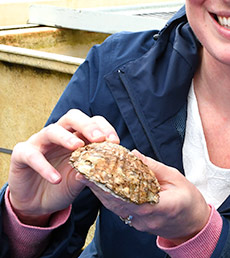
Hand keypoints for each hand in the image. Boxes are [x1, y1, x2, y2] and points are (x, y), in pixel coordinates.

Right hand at [8, 109, 119, 225]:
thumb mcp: (80, 179)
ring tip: (78, 148)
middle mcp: (58, 134)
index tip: (115, 142)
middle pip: (72, 118)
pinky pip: (32, 155)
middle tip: (99, 138)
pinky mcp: (22, 155)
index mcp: (76, 135)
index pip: (92, 122)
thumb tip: (107, 166)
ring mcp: (39, 142)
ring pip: (52, 131)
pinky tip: (55, 178)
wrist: (36, 204)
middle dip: (87, 125)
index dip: (105, 128)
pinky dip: (44, 166)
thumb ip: (92, 171)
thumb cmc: (61, 185)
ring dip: (66, 138)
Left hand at [84, 152, 210, 243]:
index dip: (114, 186)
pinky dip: (107, 198)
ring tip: (86, 176)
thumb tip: (133, 155)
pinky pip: (119, 210)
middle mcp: (147, 218)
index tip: (100, 174)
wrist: (193, 224)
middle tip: (84, 172)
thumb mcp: (176, 177)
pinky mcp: (136, 223)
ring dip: (99, 193)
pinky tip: (98, 187)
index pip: (133, 197)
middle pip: (118, 203)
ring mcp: (140, 223)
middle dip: (99, 187)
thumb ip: (154, 167)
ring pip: (115, 208)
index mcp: (161, 206)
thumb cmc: (188, 199)